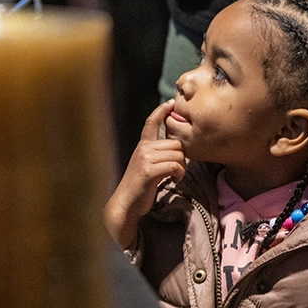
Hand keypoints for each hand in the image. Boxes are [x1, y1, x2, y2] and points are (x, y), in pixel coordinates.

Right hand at [103, 100, 185, 249]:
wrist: (126, 204)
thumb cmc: (139, 188)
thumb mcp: (146, 166)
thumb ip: (156, 155)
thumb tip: (175, 150)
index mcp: (142, 146)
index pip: (151, 122)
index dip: (161, 111)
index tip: (171, 103)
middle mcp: (143, 148)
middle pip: (176, 143)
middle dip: (181, 158)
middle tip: (177, 171)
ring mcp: (145, 158)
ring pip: (178, 155)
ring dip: (182, 168)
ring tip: (175, 177)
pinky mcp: (149, 170)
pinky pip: (176, 166)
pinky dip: (179, 175)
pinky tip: (174, 181)